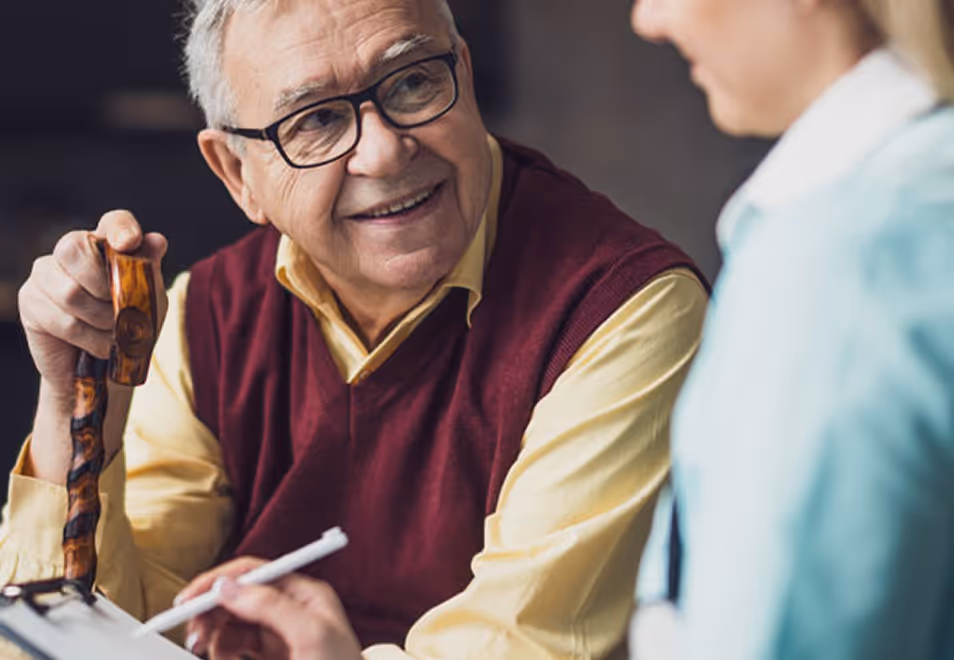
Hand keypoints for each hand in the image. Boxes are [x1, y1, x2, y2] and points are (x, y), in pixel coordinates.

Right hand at [18, 210, 167, 482]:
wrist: (105, 369)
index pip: (113, 221)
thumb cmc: (131, 328)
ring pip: (70, 291)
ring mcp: (45, 273)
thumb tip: (156, 241)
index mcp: (107, 244)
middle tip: (121, 310)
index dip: (120, 228)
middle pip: (75, 247)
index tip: (129, 243)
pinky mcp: (30, 300)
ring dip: (101, 320)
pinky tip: (97, 344)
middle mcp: (72, 251)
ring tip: (113, 333)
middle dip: (105, 285)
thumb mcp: (149, 301)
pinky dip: (89, 338)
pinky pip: (61, 320)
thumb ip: (149, 272)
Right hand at [179, 557, 362, 659]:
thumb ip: (270, 606)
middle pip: (237, 598)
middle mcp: (290, 609)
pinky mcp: (270, 657)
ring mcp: (279, 634)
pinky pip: (235, 647)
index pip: (253, 573)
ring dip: (214, 638)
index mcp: (304, 594)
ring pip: (232, 625)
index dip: (218, 582)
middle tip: (194, 637)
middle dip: (211, 613)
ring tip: (207, 652)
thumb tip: (227, 587)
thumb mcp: (311, 635)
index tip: (188, 601)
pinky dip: (224, 652)